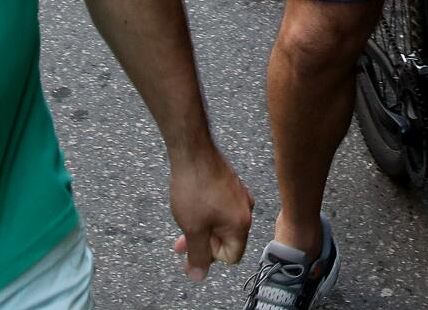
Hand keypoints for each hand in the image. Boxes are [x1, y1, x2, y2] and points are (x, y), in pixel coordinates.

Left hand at [167, 146, 252, 281]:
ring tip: (182, 225)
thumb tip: (200, 276)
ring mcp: (239, 195)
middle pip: (228, 240)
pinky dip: (206, 215)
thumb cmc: (194, 190)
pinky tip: (191, 208)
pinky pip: (221, 209)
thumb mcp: (193, 229)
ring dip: (203, 230)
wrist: (193, 152)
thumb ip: (198, 255)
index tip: (190, 252)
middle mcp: (246, 209)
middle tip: (181, 244)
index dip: (209, 259)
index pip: (231, 256)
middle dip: (203, 244)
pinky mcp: (230, 184)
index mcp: (241, 223)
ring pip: (222, 223)